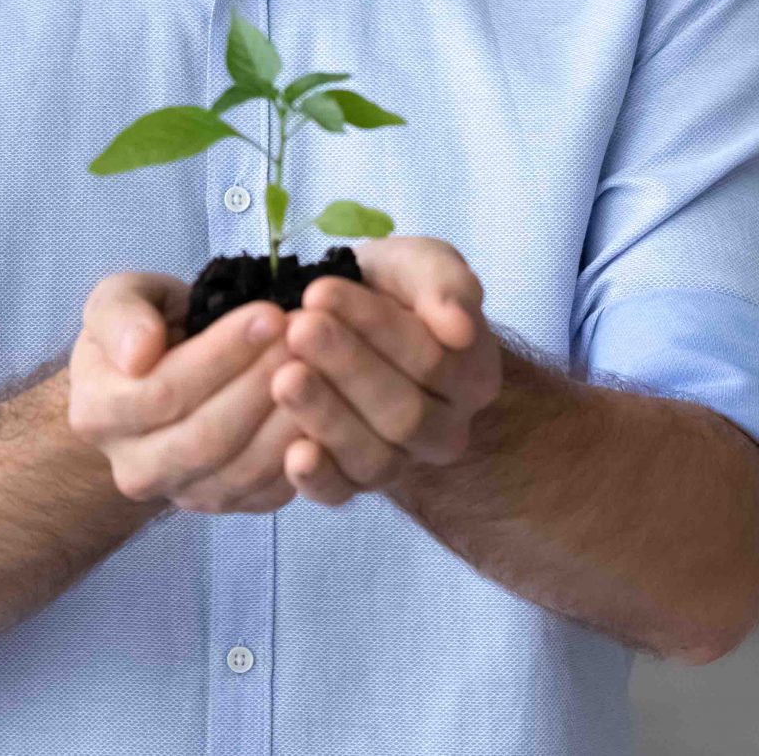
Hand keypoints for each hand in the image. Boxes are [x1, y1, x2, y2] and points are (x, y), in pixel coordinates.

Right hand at [66, 271, 312, 514]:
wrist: (160, 380)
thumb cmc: (144, 331)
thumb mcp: (119, 301)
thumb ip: (121, 316)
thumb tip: (139, 353)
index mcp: (98, 414)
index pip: (163, 392)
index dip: (222, 354)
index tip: (269, 313)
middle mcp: (134, 468)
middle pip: (206, 436)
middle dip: (262, 382)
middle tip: (306, 336)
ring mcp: (182, 494)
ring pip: (242, 468)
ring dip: (288, 417)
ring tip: (322, 365)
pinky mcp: (227, 505)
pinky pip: (269, 489)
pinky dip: (302, 452)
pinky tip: (325, 407)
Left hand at [269, 236, 501, 505]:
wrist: (347, 318)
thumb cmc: (392, 289)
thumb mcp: (422, 264)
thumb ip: (447, 286)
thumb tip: (458, 328)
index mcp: (474, 378)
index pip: (432, 360)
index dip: (375, 327)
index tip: (320, 291)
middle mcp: (445, 431)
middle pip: (404, 413)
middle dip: (346, 367)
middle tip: (299, 329)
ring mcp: (401, 462)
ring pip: (374, 456)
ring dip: (326, 417)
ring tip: (284, 378)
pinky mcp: (353, 482)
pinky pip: (341, 493)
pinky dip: (318, 478)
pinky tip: (292, 453)